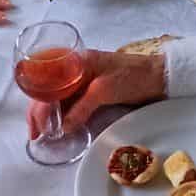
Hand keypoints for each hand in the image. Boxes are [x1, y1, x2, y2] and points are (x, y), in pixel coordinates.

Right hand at [25, 45, 163, 137]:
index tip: (36, 126)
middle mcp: (77, 69)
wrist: (160, 76)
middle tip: (35, 134)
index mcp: (77, 61)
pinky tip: (59, 126)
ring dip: (48, 115)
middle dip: (39, 112)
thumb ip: (81, 107)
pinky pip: (72, 102)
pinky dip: (63, 115)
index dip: (38, 105)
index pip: (48, 83)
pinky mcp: (94, 91)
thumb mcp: (104, 90)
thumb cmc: (133, 76)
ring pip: (59, 98)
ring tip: (42, 134)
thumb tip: (62, 126)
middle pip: (50, 91)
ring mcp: (86, 80)